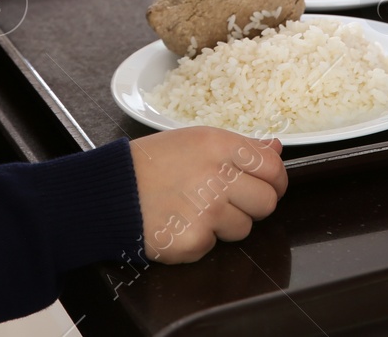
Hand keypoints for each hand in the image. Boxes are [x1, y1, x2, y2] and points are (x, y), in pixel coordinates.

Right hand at [131, 128, 285, 263]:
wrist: (111, 192)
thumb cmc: (151, 163)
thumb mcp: (196, 140)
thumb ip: (240, 146)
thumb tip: (276, 148)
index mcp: (220, 146)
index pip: (273, 167)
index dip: (275, 179)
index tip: (267, 184)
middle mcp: (217, 177)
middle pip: (267, 202)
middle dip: (253, 205)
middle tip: (229, 200)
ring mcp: (207, 212)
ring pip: (244, 228)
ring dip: (225, 224)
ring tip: (195, 209)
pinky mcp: (194, 241)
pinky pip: (214, 245)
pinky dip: (200, 239)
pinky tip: (179, 222)